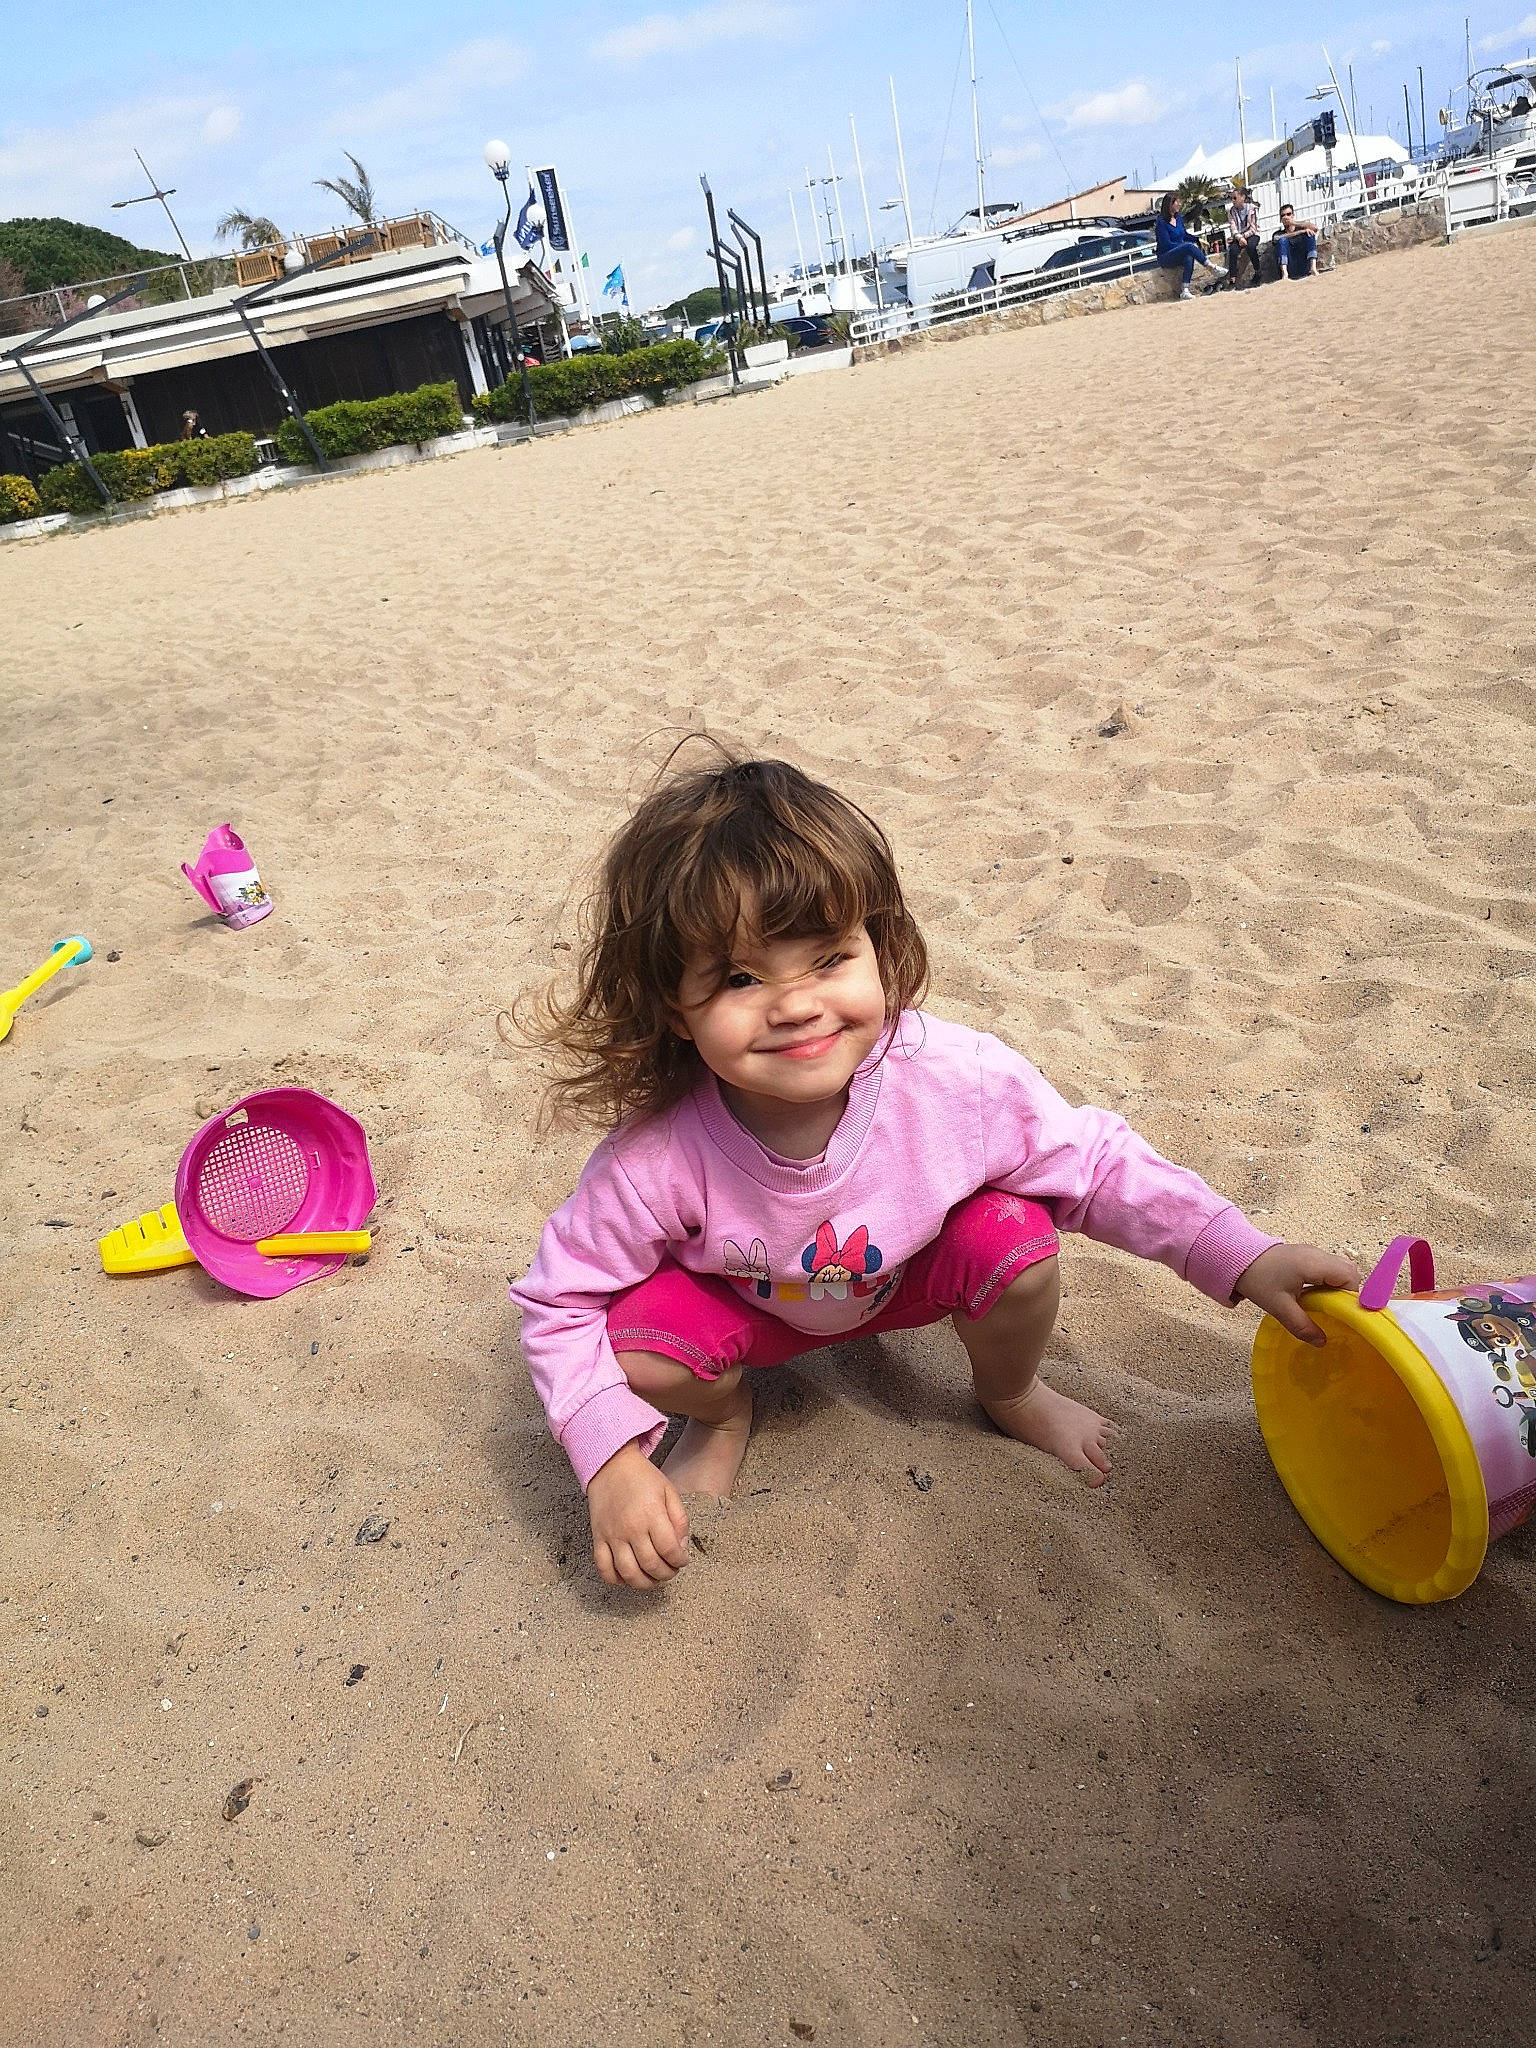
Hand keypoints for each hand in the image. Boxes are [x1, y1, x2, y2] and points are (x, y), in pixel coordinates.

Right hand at [587, 1442, 689, 1589]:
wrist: (610, 1465)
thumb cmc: (643, 1478)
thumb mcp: (669, 1492)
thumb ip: (680, 1520)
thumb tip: (681, 1548)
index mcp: (651, 1515)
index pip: (670, 1550)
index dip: (680, 1561)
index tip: (682, 1560)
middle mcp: (631, 1528)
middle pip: (651, 1566)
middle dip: (666, 1574)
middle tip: (670, 1570)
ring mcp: (612, 1535)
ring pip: (628, 1573)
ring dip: (644, 1583)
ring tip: (653, 1577)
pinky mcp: (598, 1538)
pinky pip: (604, 1568)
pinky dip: (616, 1580)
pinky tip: (627, 1576)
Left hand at [1235, 1242, 1360, 1345]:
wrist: (1236, 1258)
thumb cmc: (1258, 1280)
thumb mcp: (1279, 1307)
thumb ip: (1301, 1325)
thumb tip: (1322, 1342)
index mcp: (1314, 1263)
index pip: (1349, 1276)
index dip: (1351, 1295)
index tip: (1342, 1313)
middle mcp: (1317, 1254)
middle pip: (1348, 1271)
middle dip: (1346, 1293)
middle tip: (1332, 1311)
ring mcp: (1312, 1253)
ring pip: (1338, 1269)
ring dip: (1336, 1288)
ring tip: (1321, 1305)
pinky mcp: (1306, 1256)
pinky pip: (1327, 1268)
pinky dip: (1326, 1282)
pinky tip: (1312, 1296)